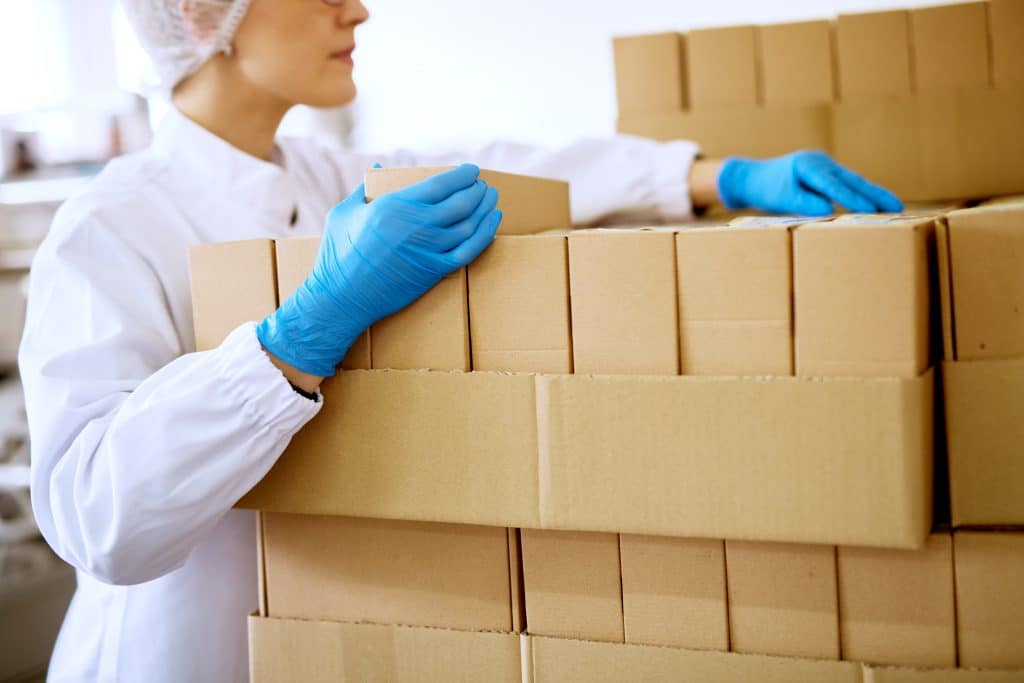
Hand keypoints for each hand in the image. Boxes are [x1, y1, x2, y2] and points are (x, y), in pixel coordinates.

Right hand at [257, 163, 501, 376]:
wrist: (341, 298)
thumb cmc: (336, 256)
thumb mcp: (343, 213)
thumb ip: (363, 188)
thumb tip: (377, 169)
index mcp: (393, 206)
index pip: (440, 184)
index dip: (462, 175)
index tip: (471, 171)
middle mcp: (415, 226)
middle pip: (460, 202)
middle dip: (476, 190)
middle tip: (482, 186)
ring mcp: (427, 250)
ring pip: (469, 224)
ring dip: (485, 208)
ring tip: (490, 199)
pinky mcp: (433, 271)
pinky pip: (469, 250)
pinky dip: (486, 234)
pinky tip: (493, 222)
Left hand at [717, 151, 902, 215]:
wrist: (753, 177)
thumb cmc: (766, 189)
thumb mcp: (781, 198)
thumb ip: (804, 203)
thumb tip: (829, 211)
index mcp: (808, 165)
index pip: (833, 184)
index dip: (852, 198)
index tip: (870, 210)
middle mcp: (820, 162)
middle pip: (851, 179)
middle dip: (875, 194)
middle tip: (897, 206)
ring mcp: (825, 166)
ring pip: (853, 181)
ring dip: (873, 194)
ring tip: (895, 207)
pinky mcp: (826, 175)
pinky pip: (847, 185)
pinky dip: (862, 194)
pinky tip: (877, 205)